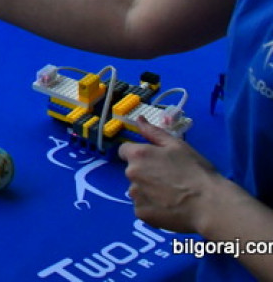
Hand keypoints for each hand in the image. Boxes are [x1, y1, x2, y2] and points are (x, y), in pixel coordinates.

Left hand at [118, 118, 218, 233]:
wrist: (209, 205)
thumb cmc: (195, 171)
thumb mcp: (177, 145)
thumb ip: (153, 132)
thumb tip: (138, 120)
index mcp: (138, 155)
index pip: (125, 150)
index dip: (139, 155)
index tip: (154, 161)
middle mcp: (131, 174)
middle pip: (132, 171)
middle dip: (145, 173)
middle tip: (168, 179)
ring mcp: (135, 196)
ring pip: (137, 190)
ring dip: (147, 190)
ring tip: (171, 195)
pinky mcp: (141, 214)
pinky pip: (143, 207)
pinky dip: (152, 207)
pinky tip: (169, 208)